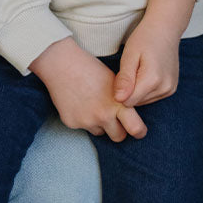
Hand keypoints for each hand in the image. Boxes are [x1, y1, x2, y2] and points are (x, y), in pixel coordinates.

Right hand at [31, 37, 145, 140]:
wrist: (62, 64)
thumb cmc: (91, 69)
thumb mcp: (114, 82)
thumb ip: (123, 100)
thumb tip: (131, 115)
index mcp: (117, 104)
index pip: (136, 128)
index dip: (139, 131)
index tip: (139, 131)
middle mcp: (103, 115)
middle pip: (119, 137)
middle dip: (119, 131)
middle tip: (116, 121)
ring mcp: (86, 121)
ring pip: (100, 132)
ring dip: (100, 124)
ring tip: (93, 104)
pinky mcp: (72, 123)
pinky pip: (83, 127)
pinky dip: (84, 119)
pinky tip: (80, 103)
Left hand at [114, 18, 178, 106]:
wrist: (166, 29)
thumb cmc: (145, 38)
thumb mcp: (130, 55)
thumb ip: (124, 79)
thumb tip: (119, 99)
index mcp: (153, 80)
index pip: (127, 101)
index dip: (121, 90)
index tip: (122, 73)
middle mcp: (164, 88)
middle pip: (136, 102)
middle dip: (129, 90)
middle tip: (131, 69)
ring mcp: (170, 89)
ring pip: (143, 101)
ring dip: (138, 90)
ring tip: (140, 69)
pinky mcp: (171, 89)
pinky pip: (152, 97)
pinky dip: (146, 89)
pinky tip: (147, 73)